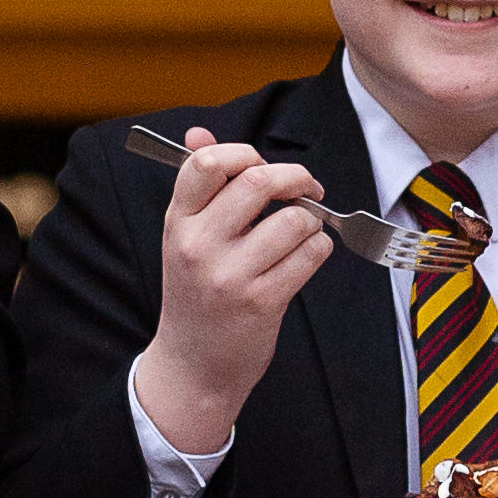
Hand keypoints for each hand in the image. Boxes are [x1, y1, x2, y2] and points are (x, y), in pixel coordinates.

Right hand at [134, 138, 341, 461]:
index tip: (264, 165)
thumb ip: (196, 185)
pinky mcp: (262, 302)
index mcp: (178, 221)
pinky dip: (319, 249)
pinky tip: (306, 257)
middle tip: (307, 188)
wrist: (193, 365)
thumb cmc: (196, 293)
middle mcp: (199, 245)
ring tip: (302, 234)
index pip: (207, 162)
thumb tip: (199, 132)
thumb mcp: (184, 237)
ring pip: (294, 220)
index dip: (244, 152)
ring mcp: (230, 275)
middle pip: (259, 181)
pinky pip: (310, 255)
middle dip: (296, 178)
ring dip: (311, 222)